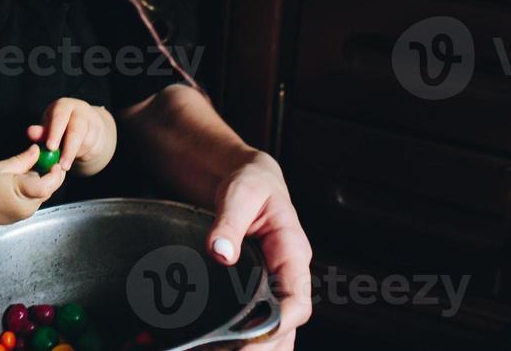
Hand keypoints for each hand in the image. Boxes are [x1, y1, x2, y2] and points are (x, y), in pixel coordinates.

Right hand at [0, 144, 66, 226]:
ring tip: (30, 169)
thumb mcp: (2, 167)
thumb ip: (23, 159)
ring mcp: (27, 213)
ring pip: (44, 194)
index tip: (54, 161)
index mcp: (21, 194)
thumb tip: (37, 150)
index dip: (54, 173)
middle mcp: (28, 207)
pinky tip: (25, 180)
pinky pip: (37, 199)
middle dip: (51, 174)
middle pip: (49, 189)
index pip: (47, 186)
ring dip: (43, 181)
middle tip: (46, 159)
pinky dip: (36, 188)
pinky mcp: (25, 214)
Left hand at [27, 96, 112, 172]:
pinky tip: (75, 157)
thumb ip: (40, 131)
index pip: (60, 116)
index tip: (50, 147)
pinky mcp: (100, 134)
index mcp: (64, 106)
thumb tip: (30, 132)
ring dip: (74, 154)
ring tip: (64, 162)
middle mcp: (80, 110)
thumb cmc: (58, 126)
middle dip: (69, 149)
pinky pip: (92, 148)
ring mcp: (92, 121)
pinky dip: (82, 155)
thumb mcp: (48, 127)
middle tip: (62, 165)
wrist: (81, 125)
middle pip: (77, 129)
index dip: (55, 132)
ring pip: (86, 141)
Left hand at [204, 150, 312, 350]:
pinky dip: (239, 340)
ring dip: (250, 349)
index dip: (278, 325)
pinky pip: (255, 324)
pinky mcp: (255, 291)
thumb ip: (230, 221)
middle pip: (286, 328)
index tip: (250, 338)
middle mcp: (287, 276)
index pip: (297, 302)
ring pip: (273, 333)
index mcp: (292, 253)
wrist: (245, 177)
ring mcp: (272, 286)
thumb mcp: (240, 193)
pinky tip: (213, 346)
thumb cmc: (250, 182)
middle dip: (260, 347)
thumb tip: (221, 252)